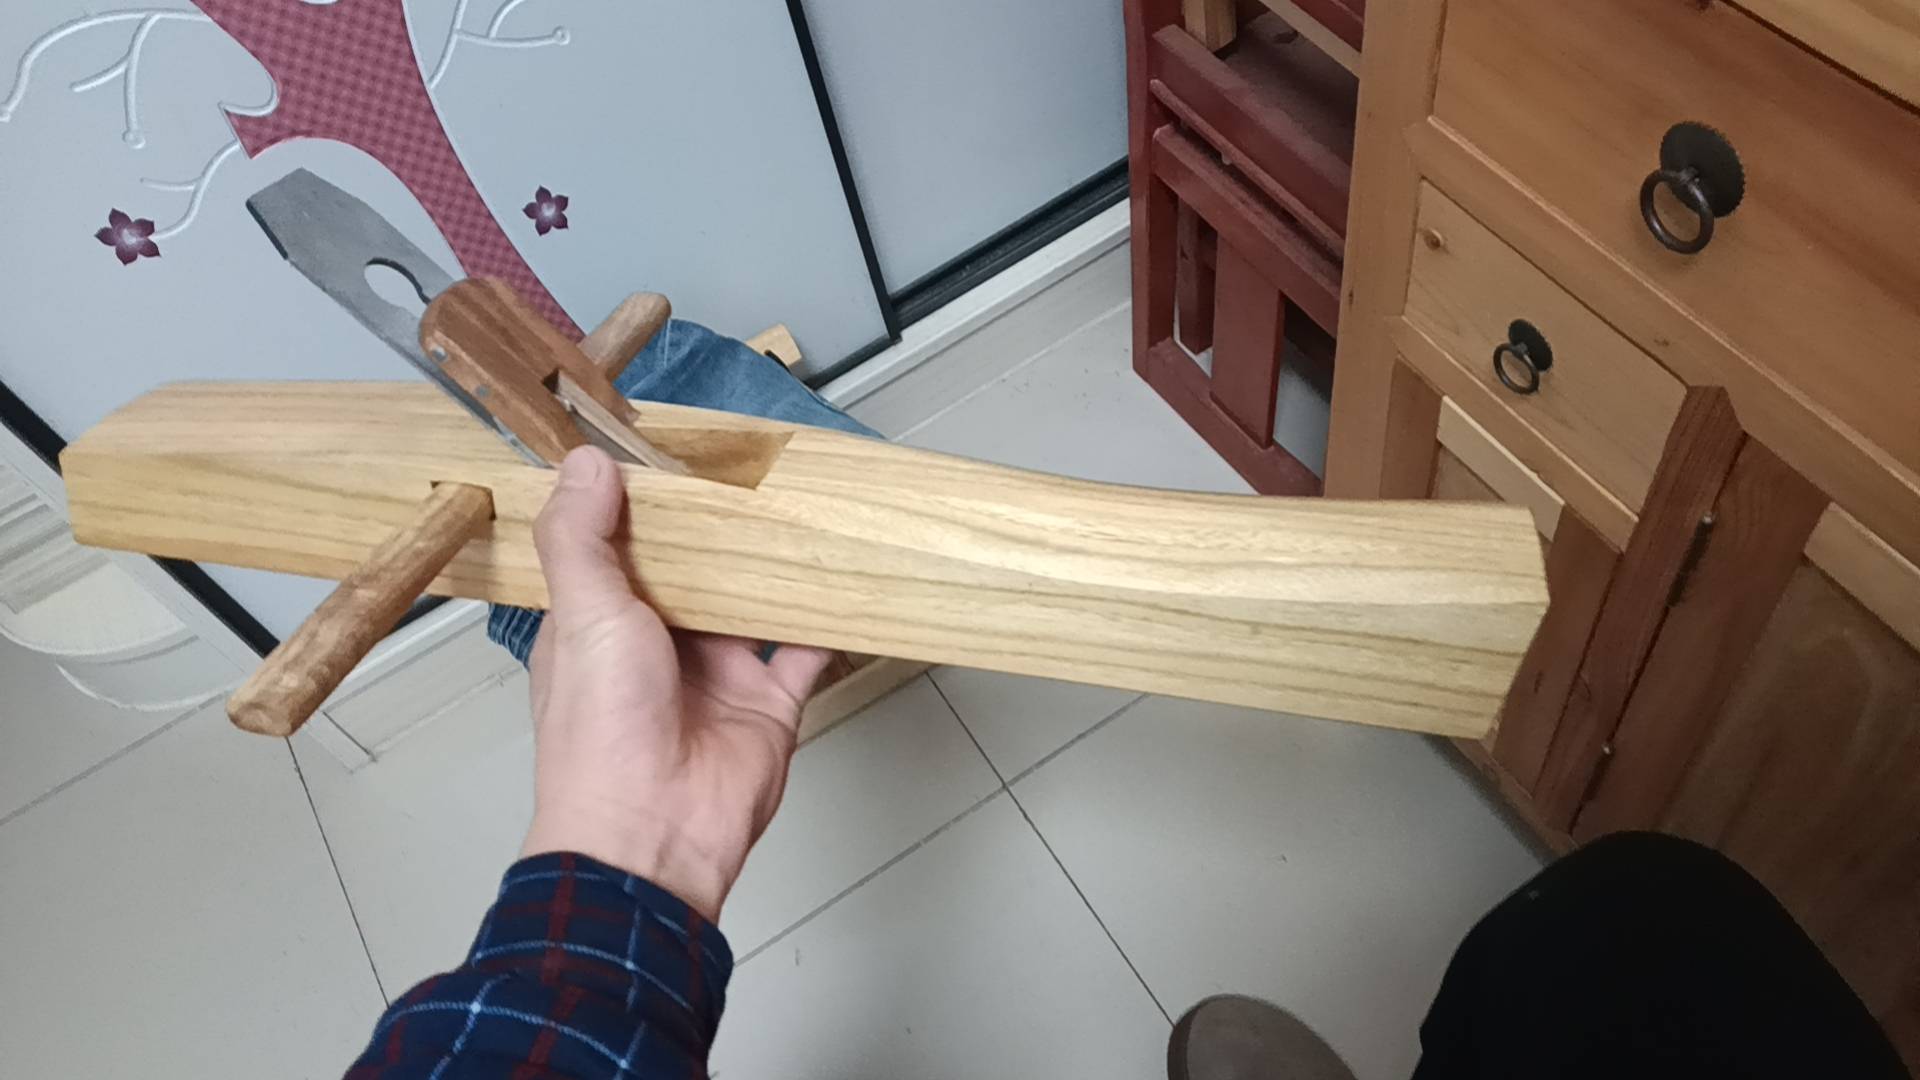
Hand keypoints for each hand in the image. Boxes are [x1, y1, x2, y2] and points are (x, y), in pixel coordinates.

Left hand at [519, 446, 833, 920]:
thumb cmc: (602, 731)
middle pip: (696, 571)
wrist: (653, 834)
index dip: (643, 503)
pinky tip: (846, 574)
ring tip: (802, 502)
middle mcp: (659, 646)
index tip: (673, 448)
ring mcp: (717, 676)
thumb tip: (583, 461)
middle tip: (752, 463)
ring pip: (754, 602)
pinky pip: (805, 652)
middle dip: (719, 526)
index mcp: (601, 625)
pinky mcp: (768, 703)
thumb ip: (580, 539)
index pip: (620, 549)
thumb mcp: (582, 615)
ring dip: (775, 563)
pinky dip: (827, 618)